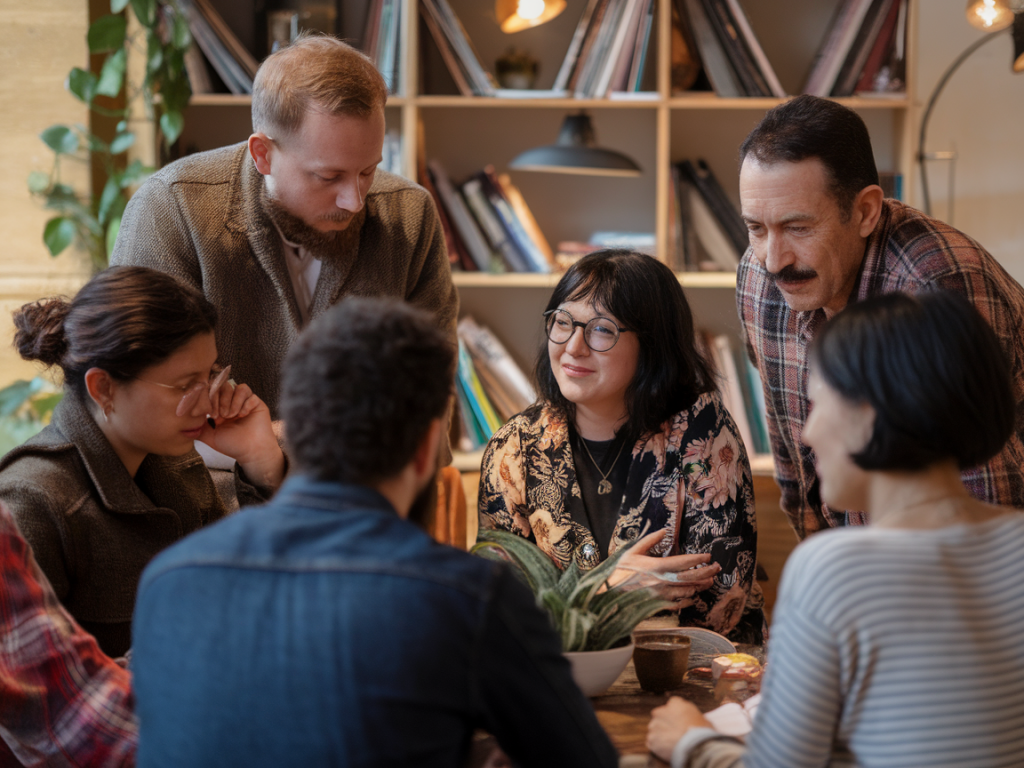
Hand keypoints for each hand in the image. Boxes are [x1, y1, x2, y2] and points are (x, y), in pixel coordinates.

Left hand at [188, 373, 283, 488]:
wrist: (251, 452)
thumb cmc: (232, 445)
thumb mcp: (209, 436)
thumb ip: (198, 426)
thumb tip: (184, 421)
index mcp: (221, 407)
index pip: (213, 391)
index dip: (210, 398)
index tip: (210, 414)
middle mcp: (233, 402)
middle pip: (225, 386)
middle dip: (221, 400)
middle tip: (220, 415)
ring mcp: (245, 402)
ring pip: (238, 388)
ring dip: (233, 402)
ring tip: (232, 416)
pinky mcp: (257, 403)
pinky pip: (250, 395)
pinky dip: (245, 404)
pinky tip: (243, 415)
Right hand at [610, 530, 720, 606]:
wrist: (608, 592)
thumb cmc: (619, 570)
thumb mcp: (632, 550)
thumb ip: (650, 540)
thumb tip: (664, 530)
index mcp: (656, 567)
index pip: (683, 562)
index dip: (698, 559)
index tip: (708, 556)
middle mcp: (662, 582)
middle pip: (690, 578)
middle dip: (707, 573)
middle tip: (717, 568)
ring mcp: (661, 595)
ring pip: (687, 591)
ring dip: (700, 586)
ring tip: (710, 580)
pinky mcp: (658, 604)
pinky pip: (678, 604)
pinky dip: (688, 600)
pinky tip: (694, 596)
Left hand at [647, 697, 711, 761]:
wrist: (695, 747)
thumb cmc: (702, 733)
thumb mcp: (702, 719)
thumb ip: (691, 715)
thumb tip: (691, 720)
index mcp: (675, 704)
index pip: (673, 703)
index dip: (676, 713)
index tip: (680, 720)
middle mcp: (662, 712)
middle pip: (659, 714)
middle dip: (664, 722)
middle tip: (673, 732)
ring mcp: (655, 725)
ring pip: (654, 728)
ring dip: (660, 734)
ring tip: (670, 743)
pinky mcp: (651, 739)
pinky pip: (652, 742)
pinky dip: (657, 745)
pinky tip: (666, 750)